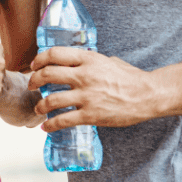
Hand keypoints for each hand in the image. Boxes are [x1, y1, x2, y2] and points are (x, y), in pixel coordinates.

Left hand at [29, 48, 160, 130]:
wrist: (148, 95)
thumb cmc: (130, 77)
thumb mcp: (109, 61)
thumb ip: (90, 61)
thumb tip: (77, 62)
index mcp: (88, 60)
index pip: (55, 54)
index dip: (39, 59)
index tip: (34, 65)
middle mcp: (84, 76)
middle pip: (48, 74)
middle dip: (35, 80)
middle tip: (32, 85)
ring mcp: (87, 96)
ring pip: (52, 100)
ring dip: (40, 105)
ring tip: (39, 108)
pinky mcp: (91, 115)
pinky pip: (64, 120)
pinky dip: (51, 125)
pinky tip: (47, 127)